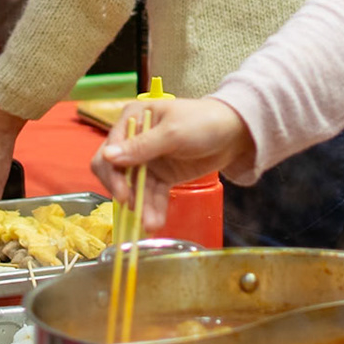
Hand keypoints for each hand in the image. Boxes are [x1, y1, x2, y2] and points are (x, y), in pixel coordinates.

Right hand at [91, 97, 255, 233]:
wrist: (235, 133)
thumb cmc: (204, 122)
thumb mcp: (173, 133)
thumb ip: (141, 147)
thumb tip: (107, 156)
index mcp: (133, 118)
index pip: (109, 149)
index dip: (112, 174)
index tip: (123, 195)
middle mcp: (135, 138)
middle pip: (115, 170)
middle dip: (124, 191)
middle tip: (134, 209)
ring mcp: (147, 159)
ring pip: (134, 187)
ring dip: (141, 205)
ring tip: (151, 224)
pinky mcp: (161, 174)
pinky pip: (151, 193)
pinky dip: (152, 207)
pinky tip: (155, 222)